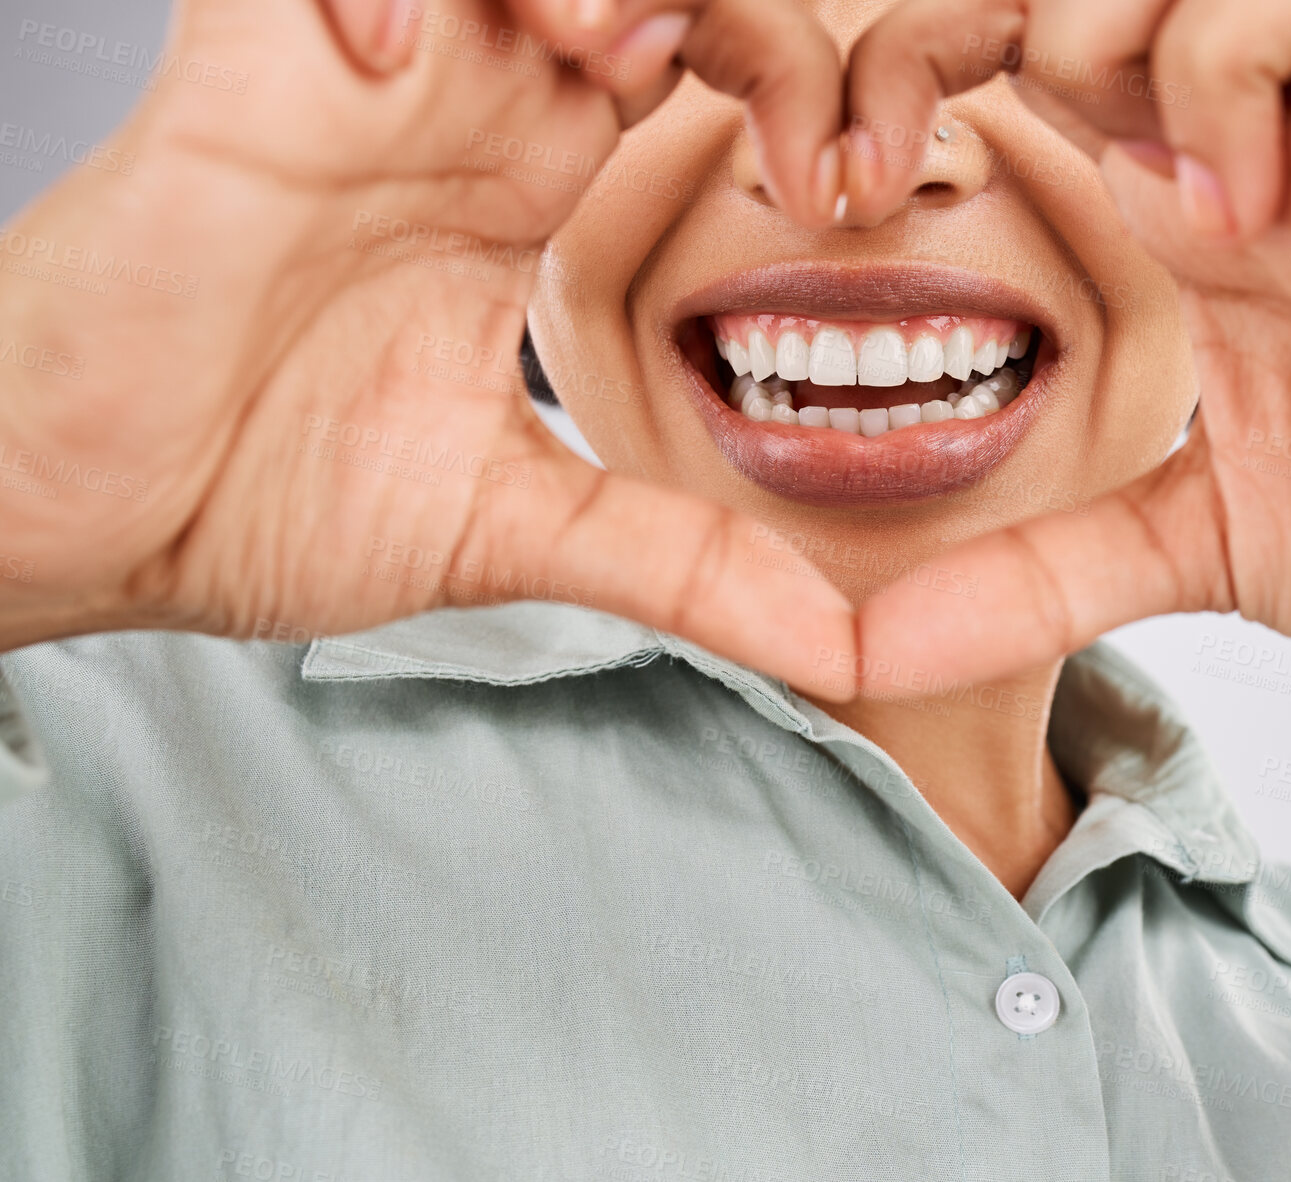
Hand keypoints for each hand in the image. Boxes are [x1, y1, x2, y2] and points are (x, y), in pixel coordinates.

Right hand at [0, 0, 855, 693]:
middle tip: (787, 145)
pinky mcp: (243, 78)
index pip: (700, 54)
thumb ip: (680, 566)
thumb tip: (840, 650)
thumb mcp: (514, 527)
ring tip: (606, 58)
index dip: (790, 88)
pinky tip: (388, 52)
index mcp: (532, 186)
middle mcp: (462, 111)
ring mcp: (360, 82)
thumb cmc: (260, 496)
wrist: (81, 523)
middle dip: (736, 13)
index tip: (838, 194)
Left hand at [849, 0, 1290, 791]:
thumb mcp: (1177, 542)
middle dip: (1077, 21)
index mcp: (1182, 197)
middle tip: (1092, 173)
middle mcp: (1283, 143)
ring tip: (1237, 224)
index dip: (918, 59)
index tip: (843, 180)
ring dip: (1233, 67)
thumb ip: (1025, 579)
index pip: (1031, 41)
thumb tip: (860, 655)